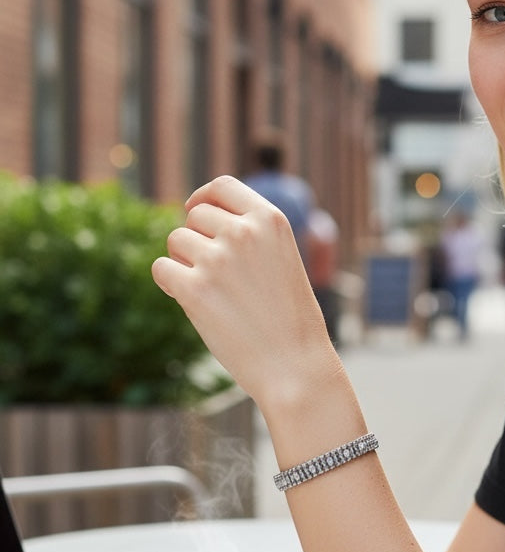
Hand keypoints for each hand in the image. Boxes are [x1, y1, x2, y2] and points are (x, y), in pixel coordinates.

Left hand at [152, 176, 340, 406]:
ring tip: (212, 291)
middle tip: (215, 273)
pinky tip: (194, 302)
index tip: (195, 210)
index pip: (223, 187)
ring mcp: (218, 259)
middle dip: (197, 238)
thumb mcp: (282, 260)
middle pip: (195, 216)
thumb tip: (195, 216)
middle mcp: (244, 232)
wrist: (295, 365)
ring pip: (176, 241)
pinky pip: (161, 269)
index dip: (203, 197)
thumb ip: (250, 235)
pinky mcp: (194, 289)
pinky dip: (171, 283)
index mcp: (271, 220)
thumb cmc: (290, 318)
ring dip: (184, 262)